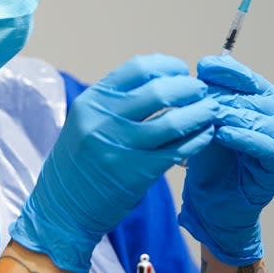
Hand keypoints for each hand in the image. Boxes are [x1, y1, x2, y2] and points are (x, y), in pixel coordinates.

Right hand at [10, 55, 218, 272]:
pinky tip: (205, 135)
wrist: (63, 207)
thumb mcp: (88, 120)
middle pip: (160, 91)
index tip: (181, 71)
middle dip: (189, 88)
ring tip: (211, 111)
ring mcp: (121, 147)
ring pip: (174, 122)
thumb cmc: (80, 160)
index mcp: (92, 100)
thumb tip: (164, 80)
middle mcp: (104, 120)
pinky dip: (198, 140)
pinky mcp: (137, 173)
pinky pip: (178, 151)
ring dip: (200, 113)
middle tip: (201, 91)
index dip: (167, 65)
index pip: (138, 68)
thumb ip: (118, 101)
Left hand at [178, 55, 273, 265]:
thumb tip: (206, 65)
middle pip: (250, 98)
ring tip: (205, 117)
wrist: (214, 201)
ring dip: (229, 116)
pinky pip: (264, 145)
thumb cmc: (211, 155)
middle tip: (195, 99)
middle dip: (220, 97)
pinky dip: (243, 138)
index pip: (247, 77)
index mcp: (267, 97)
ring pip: (257, 119)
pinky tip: (221, 135)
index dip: (225, 71)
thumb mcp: (207, 119)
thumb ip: (211, 94)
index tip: (201, 67)